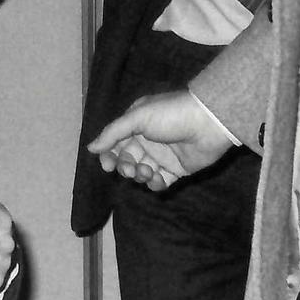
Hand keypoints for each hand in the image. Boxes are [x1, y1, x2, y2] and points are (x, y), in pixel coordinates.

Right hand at [85, 90, 235, 191]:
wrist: (208, 123)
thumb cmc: (171, 115)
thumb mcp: (138, 117)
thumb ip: (113, 133)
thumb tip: (90, 148)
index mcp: (137, 124)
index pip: (116, 143)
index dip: (109, 155)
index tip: (108, 165)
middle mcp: (148, 140)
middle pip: (127, 159)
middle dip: (125, 166)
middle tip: (130, 168)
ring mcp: (163, 156)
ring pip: (142, 172)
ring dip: (140, 175)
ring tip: (148, 172)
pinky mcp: (177, 170)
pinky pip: (161, 182)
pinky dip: (156, 184)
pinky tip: (159, 179)